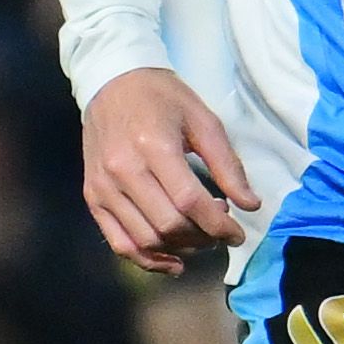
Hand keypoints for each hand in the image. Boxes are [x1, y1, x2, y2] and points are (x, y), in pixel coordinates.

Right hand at [82, 68, 259, 272]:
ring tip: (200, 240)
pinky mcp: (92, 196)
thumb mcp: (203, 120)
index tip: (237, 233)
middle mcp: (123, 170)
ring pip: (145, 239)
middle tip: (220, 232)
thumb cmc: (162, 98)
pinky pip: (118, 242)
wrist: (112, 82)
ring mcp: (103, 186)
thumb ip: (227, 164)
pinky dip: (147, 259)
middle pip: (168, 224)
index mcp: (154, 146)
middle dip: (202, 238)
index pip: (190, 202)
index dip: (219, 225)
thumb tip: (250, 205)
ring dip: (179, 249)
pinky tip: (172, 261)